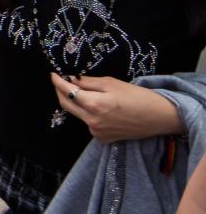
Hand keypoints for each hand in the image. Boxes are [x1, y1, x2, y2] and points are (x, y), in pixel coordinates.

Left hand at [49, 74, 184, 142]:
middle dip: (60, 92)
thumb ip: (88, 82)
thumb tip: (71, 79)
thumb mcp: (112, 83)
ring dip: (75, 102)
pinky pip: (88, 123)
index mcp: (94, 105)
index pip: (67, 92)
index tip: (53, 74)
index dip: (57, 82)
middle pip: (66, 105)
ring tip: (83, 92)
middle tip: (60, 81)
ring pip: (77, 114)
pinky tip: (97, 107)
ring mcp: (97, 132)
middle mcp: (92, 121)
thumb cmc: (138, 97)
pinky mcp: (103, 138)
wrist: (160, 118)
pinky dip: (87, 113)